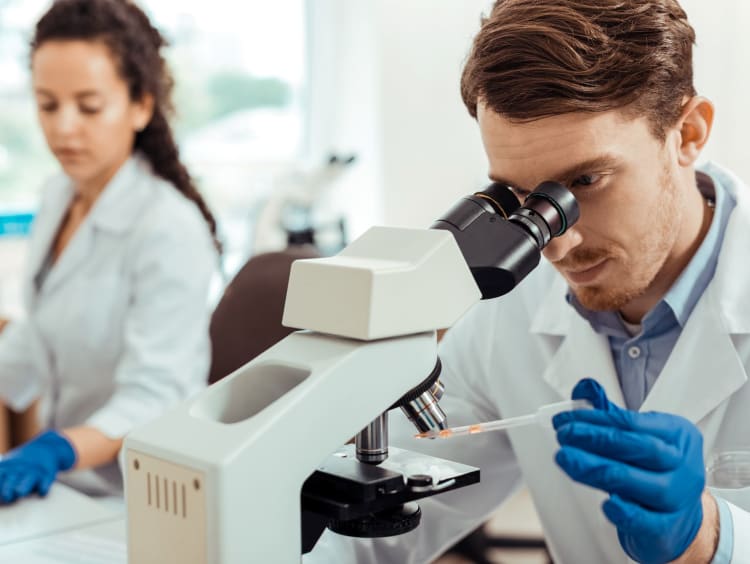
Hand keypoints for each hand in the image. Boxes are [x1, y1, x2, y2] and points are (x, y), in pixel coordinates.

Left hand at [0, 430, 75, 502]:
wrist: (48, 447)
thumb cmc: (23, 461)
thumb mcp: (7, 463)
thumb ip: (1, 474)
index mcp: (8, 467)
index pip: (0, 476)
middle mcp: (21, 469)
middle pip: (12, 479)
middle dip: (7, 488)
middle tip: (7, 495)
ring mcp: (34, 471)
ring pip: (28, 480)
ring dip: (24, 486)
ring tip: (20, 492)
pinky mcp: (47, 474)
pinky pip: (47, 481)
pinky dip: (44, 486)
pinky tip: (43, 491)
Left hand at [552, 378, 705, 563]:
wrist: (680, 519)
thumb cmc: (654, 471)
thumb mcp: (637, 438)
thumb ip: (609, 415)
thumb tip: (584, 389)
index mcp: (677, 435)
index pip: (634, 423)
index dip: (596, 420)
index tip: (565, 420)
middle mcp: (684, 466)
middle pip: (642, 449)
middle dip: (597, 440)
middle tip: (563, 436)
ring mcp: (680, 499)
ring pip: (642, 484)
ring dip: (598, 470)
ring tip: (567, 459)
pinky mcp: (669, 529)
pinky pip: (648, 521)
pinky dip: (626, 512)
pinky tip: (605, 503)